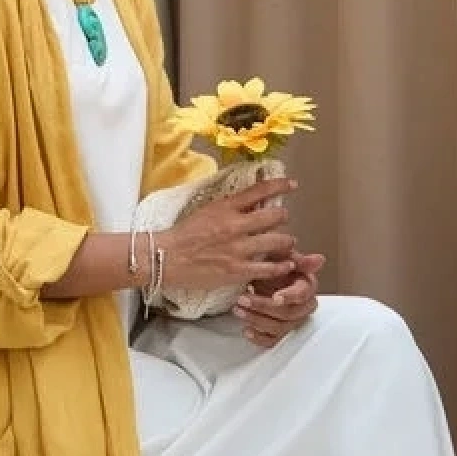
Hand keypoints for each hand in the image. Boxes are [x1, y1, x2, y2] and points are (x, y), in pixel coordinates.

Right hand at [158, 178, 299, 293]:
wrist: (164, 258)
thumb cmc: (180, 236)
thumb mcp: (204, 211)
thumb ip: (227, 207)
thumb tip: (246, 202)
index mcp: (225, 207)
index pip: (259, 190)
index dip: (280, 185)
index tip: (292, 184)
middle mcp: (236, 225)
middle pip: (274, 216)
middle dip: (283, 217)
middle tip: (283, 220)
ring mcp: (238, 249)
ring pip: (278, 241)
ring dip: (286, 241)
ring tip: (287, 243)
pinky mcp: (237, 270)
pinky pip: (269, 267)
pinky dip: (281, 266)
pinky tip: (286, 265)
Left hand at [233, 251, 324, 348]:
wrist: (263, 274)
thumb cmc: (274, 264)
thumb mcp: (282, 255)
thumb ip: (299, 259)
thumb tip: (320, 260)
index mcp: (306, 287)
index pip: (302, 295)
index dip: (289, 297)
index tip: (275, 297)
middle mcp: (303, 306)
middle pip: (288, 314)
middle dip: (263, 307)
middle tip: (242, 298)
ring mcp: (292, 321)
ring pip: (279, 328)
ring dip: (256, 320)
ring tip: (238, 309)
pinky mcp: (280, 331)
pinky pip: (273, 341)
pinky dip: (259, 338)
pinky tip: (246, 330)